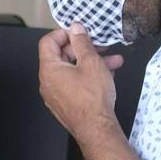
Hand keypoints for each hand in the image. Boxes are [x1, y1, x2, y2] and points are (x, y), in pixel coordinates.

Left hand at [38, 23, 125, 143]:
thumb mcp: (91, 62)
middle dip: (83, 49)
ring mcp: (56, 95)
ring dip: (91, 62)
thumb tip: (76, 29)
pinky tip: (106, 75)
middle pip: (61, 56)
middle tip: (99, 45)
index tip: (78, 32)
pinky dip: (88, 76)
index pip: (48, 42)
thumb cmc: (92, 101)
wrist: (97, 129)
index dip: (63, 33)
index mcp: (49, 70)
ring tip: (112, 61)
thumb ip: (82, 42)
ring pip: (72, 71)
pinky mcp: (65, 104)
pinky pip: (74, 84)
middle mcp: (48, 83)